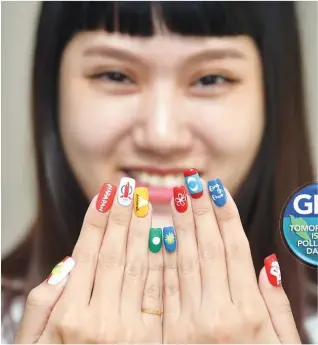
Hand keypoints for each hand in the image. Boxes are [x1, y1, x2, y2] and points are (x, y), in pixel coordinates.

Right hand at [16, 180, 162, 342]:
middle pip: (116, 253)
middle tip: (132, 187)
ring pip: (140, 267)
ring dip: (145, 231)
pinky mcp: (153, 341)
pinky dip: (163, 262)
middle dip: (124, 216)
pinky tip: (167, 238)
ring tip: (150, 202)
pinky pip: (160, 293)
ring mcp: (130, 331)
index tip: (107, 193)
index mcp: (69, 315)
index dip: (98, 220)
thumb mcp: (34, 343)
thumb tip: (68, 265)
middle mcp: (100, 319)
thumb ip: (43, 304)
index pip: (89, 253)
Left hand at [163, 173, 300, 343]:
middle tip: (194, 182)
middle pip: (207, 249)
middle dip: (201, 211)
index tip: (218, 191)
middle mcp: (219, 314)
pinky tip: (160, 235)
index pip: (234, 250)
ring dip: (179, 226)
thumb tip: (266, 263)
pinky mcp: (169, 334)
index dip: (226, 217)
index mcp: (249, 313)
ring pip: (184, 262)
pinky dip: (163, 258)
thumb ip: (275, 305)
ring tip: (176, 197)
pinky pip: (165, 287)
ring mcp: (189, 324)